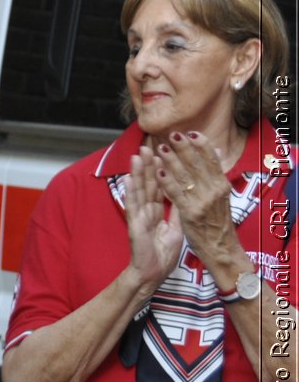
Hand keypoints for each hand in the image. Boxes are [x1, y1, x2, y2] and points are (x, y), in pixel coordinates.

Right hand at [125, 147, 183, 290]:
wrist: (152, 274)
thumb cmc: (162, 255)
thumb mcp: (176, 229)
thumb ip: (176, 212)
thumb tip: (182, 196)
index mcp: (156, 212)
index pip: (158, 187)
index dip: (160, 170)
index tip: (162, 153)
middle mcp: (145, 212)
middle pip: (147, 185)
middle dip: (147, 165)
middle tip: (147, 146)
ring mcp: (138, 218)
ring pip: (138, 191)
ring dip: (137, 174)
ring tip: (137, 156)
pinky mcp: (135, 226)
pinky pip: (133, 207)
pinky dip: (130, 193)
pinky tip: (127, 180)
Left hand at [154, 132, 239, 260]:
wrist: (220, 248)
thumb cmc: (217, 221)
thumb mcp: (221, 197)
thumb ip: (215, 176)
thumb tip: (216, 152)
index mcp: (221, 185)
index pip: (211, 160)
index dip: (201, 145)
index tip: (191, 132)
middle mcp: (214, 191)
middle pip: (197, 165)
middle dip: (184, 148)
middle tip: (172, 134)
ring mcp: (202, 202)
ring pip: (185, 177)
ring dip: (172, 161)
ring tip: (160, 148)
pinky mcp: (190, 214)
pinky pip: (176, 194)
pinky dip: (167, 182)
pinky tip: (159, 172)